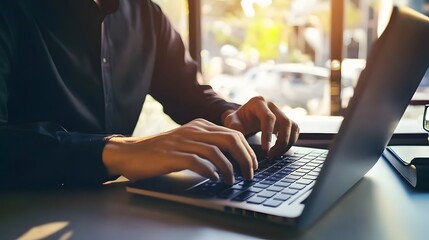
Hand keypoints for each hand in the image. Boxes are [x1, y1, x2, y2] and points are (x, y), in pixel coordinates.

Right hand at [102, 119, 256, 184]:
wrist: (129, 152)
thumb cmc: (160, 151)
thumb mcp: (186, 140)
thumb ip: (206, 143)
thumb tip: (231, 157)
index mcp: (199, 125)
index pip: (233, 133)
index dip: (247, 150)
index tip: (253, 165)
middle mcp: (193, 130)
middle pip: (229, 139)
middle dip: (245, 158)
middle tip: (250, 174)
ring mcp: (182, 141)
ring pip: (215, 151)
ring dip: (229, 168)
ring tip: (233, 181)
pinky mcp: (171, 155)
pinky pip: (196, 161)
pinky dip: (209, 170)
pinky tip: (214, 178)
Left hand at [222, 96, 299, 156]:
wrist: (243, 117)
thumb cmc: (237, 119)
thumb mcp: (231, 121)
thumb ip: (234, 126)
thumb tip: (240, 135)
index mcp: (258, 102)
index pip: (268, 118)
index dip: (268, 134)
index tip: (265, 149)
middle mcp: (272, 105)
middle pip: (285, 122)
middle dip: (281, 141)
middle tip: (270, 155)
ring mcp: (280, 112)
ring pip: (293, 126)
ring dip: (287, 143)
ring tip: (274, 154)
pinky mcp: (285, 120)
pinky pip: (295, 130)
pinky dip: (291, 141)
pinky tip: (280, 150)